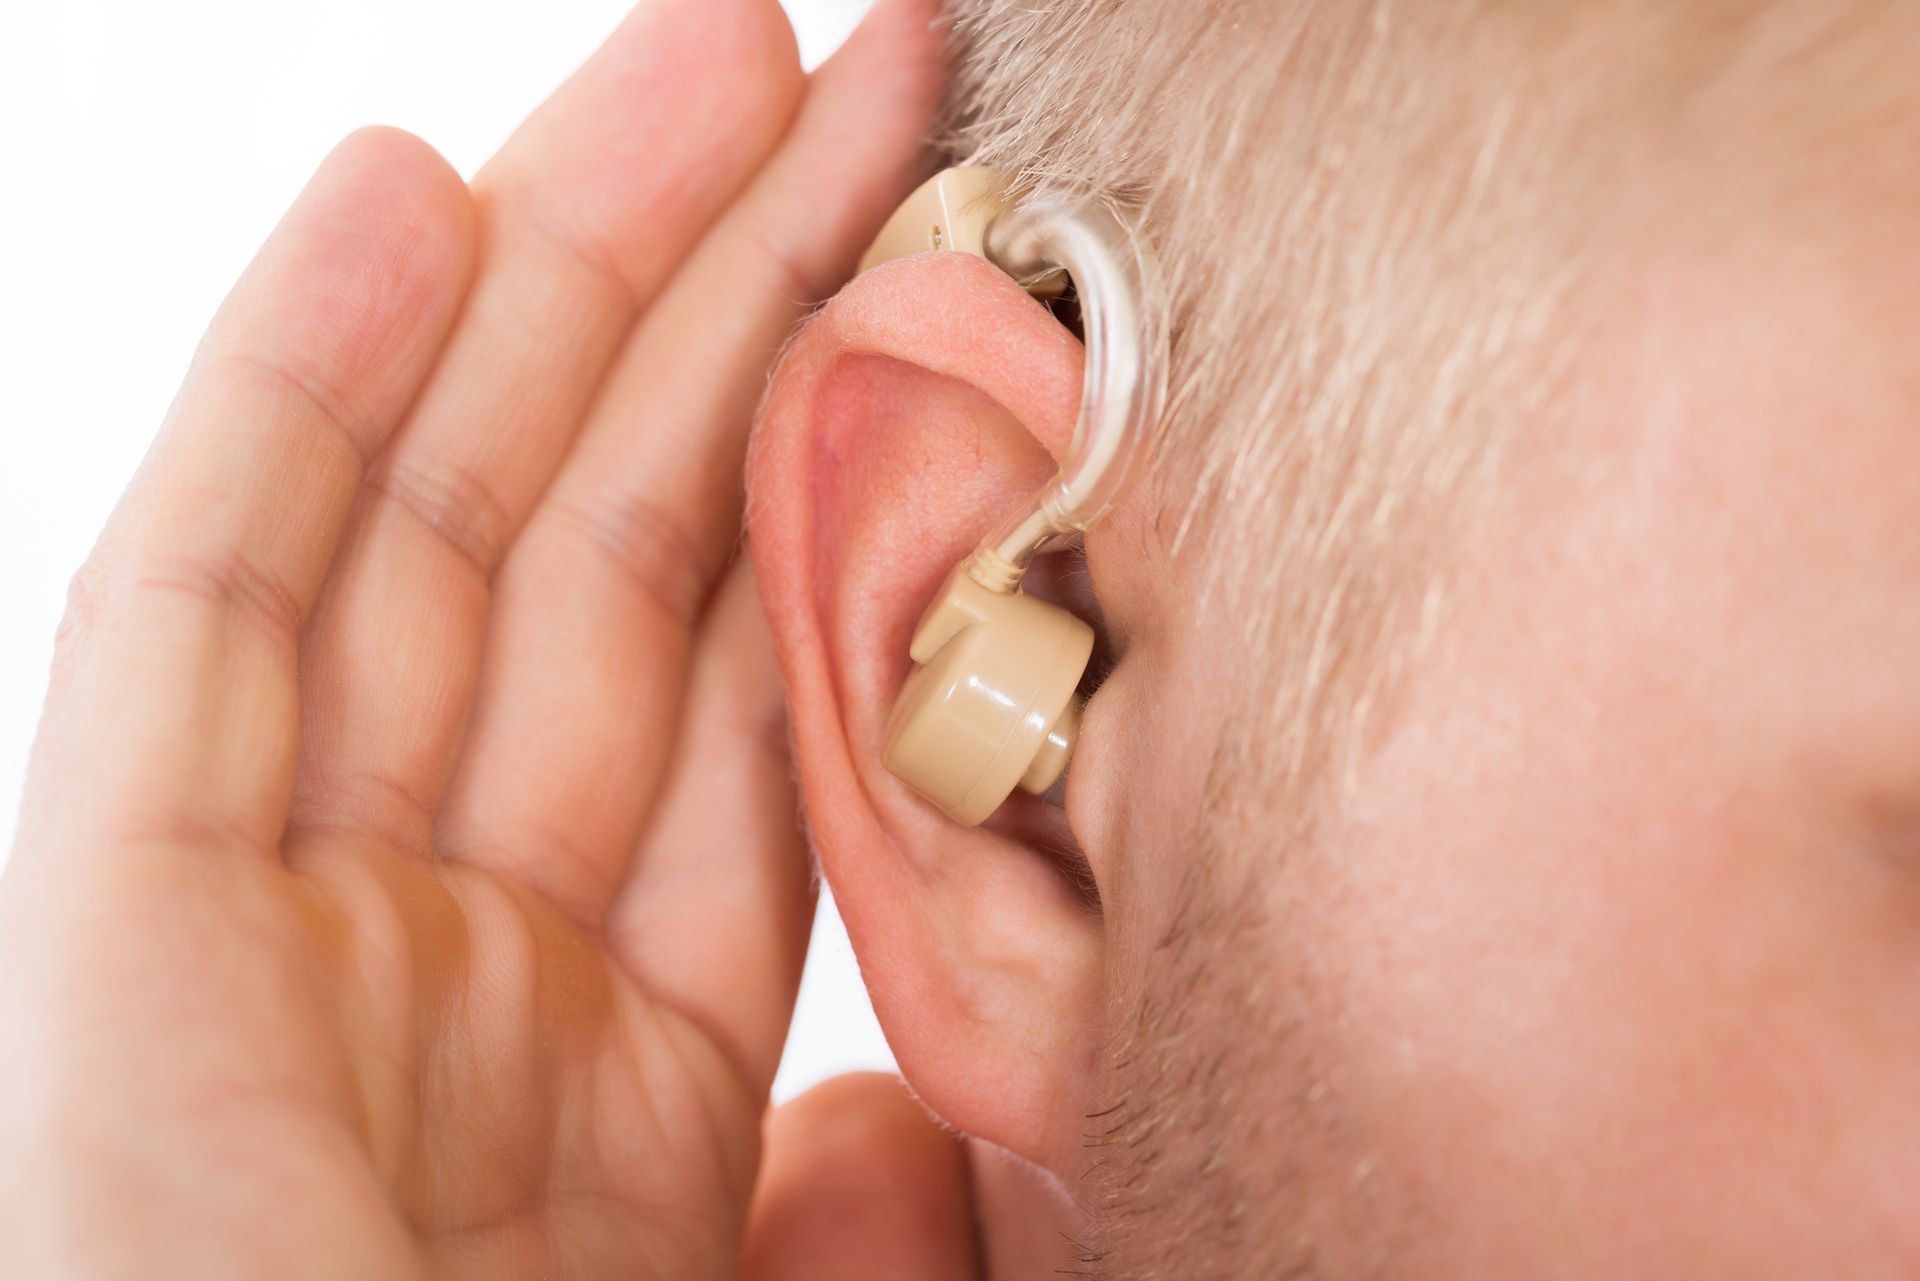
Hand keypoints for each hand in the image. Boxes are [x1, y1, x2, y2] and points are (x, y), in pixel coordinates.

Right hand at [0, 1, 971, 1274]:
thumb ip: (855, 1217)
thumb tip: (899, 1104)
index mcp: (623, 1050)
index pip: (747, 675)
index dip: (843, 464)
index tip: (951, 265)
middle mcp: (456, 946)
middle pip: (615, 546)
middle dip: (727, 291)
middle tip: (852, 55)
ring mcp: (282, 918)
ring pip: (442, 527)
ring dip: (558, 273)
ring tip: (702, 47)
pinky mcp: (112, 933)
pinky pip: (204, 613)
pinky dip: (284, 402)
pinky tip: (396, 200)